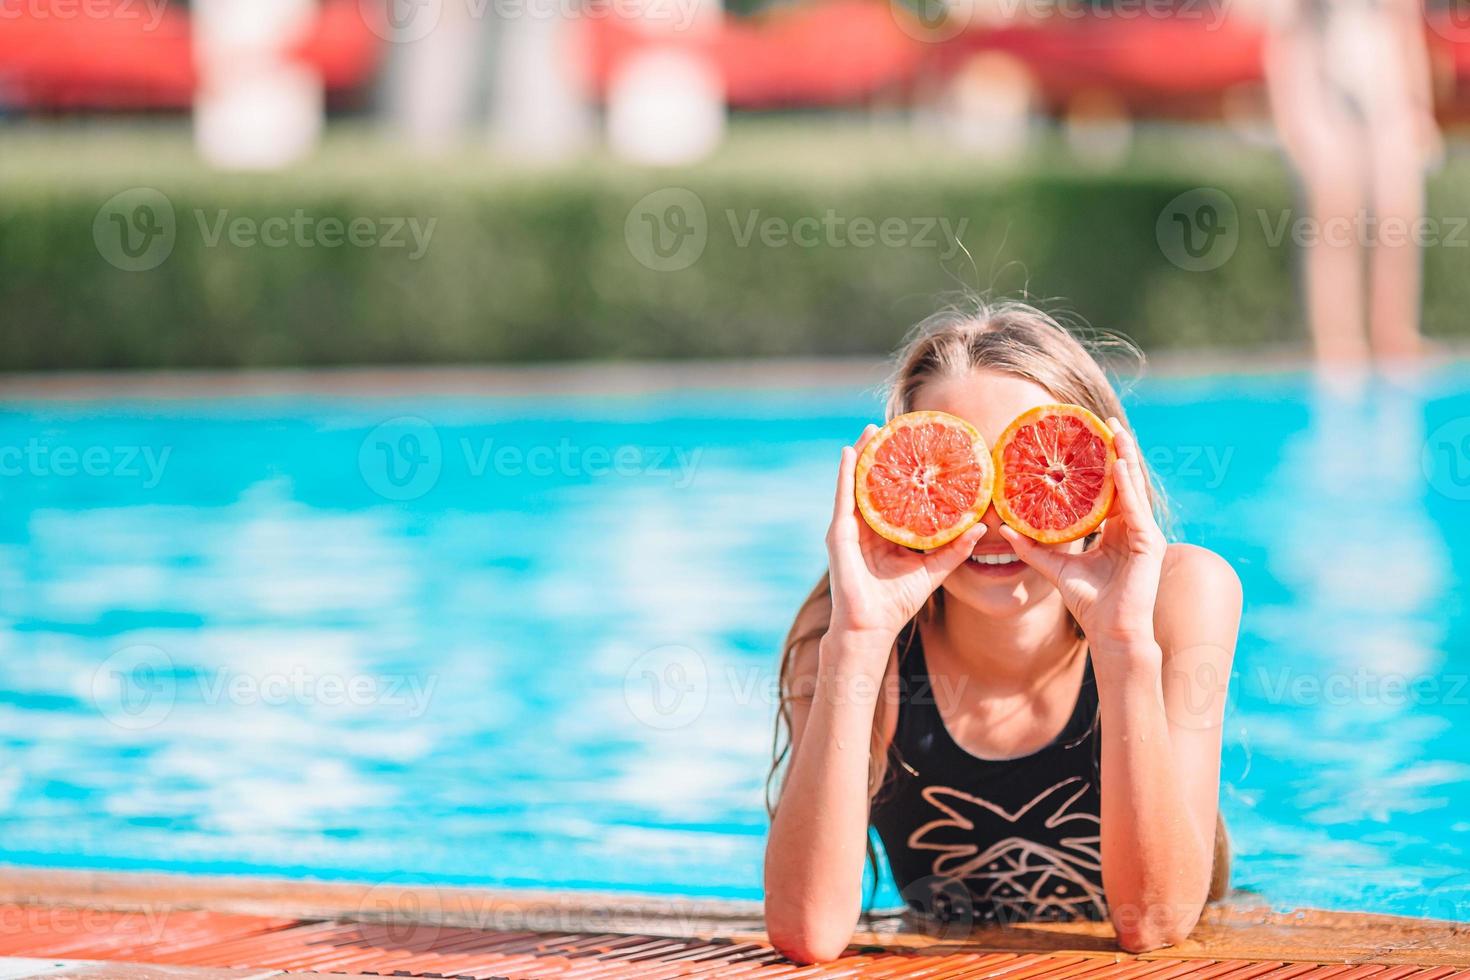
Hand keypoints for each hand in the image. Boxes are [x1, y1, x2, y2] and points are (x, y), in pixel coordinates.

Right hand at [825, 424, 987, 645]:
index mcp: (887, 533)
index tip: (916, 447)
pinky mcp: (839, 532)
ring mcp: (850, 527)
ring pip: (857, 483)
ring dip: (862, 455)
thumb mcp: (933, 569)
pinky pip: (843, 496)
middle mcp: (867, 526)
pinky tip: (848, 452)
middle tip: (893, 428)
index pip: (895, 494)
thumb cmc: (898, 602)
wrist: (872, 626)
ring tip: (871, 430)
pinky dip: (845, 473)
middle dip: (882, 456)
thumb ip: (955, 548)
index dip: (904, 471)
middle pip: (875, 483)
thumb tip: (982, 526)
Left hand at [999, 418, 1165, 660]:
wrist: (1111, 633)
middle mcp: (1132, 527)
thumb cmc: (1089, 603)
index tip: (1089, 438)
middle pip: (1124, 481)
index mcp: (1115, 530)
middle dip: (1117, 450)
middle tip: (1104, 422)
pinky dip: (1126, 486)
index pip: (1109, 489)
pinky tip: (1118, 465)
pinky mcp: (1149, 543)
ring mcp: (1143, 533)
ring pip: (1133, 488)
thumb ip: (1033, 547)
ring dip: (1125, 457)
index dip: (1101, 463)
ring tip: (1115, 432)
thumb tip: (1003, 528)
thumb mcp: (1056, 568)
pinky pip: (1135, 508)